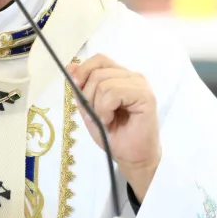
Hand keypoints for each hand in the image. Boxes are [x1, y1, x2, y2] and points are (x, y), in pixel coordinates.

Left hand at [67, 54, 160, 199]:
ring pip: (104, 83)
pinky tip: (110, 120)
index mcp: (121, 76)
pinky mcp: (145, 95)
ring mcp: (140, 84)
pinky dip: (105, 109)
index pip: (99, 60)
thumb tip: (71, 67)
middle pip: (97, 71)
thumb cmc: (114, 135)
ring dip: (97, 106)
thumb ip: (81, 89)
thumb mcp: (89, 109)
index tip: (76, 88)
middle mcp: (132, 76)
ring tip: (106, 120)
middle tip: (96, 115)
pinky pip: (113, 92)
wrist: (131, 157)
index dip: (84, 70)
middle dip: (88, 96)